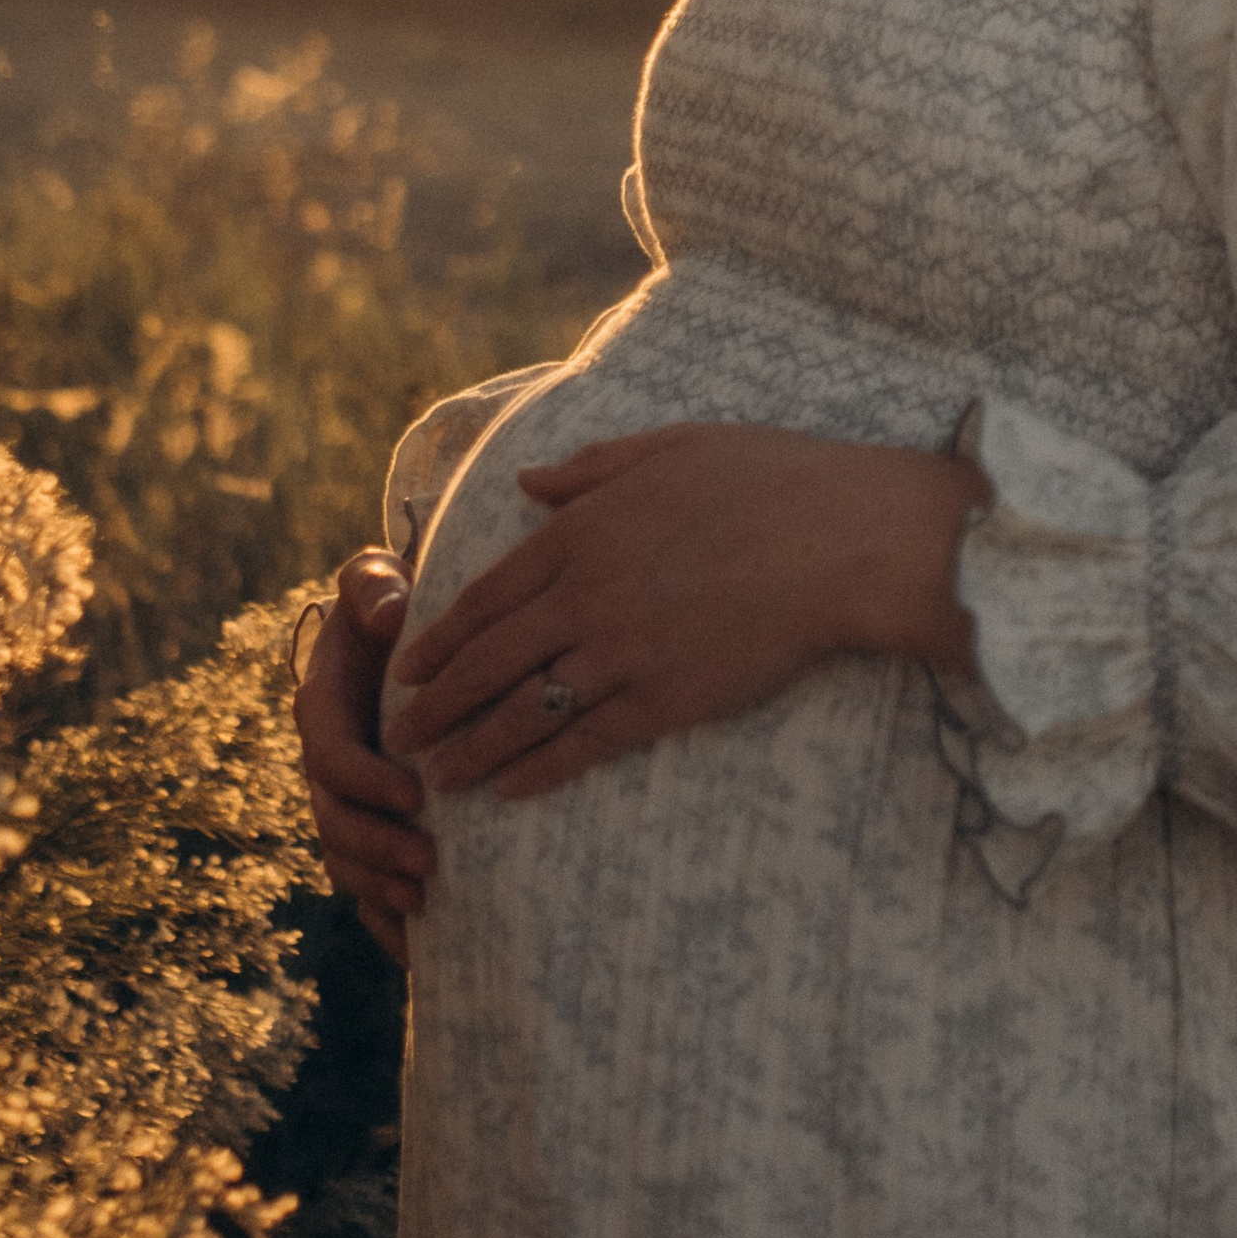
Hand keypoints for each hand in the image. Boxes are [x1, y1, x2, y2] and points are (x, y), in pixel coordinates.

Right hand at [294, 548, 436, 965]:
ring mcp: (344, 800)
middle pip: (332, 818)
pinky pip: (363, 883)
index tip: (412, 793)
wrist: (404, 638)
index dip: (363, 778)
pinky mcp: (368, 827)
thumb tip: (388, 611)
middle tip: (426, 863)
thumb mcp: (378, 582)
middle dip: (374, 846)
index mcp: (323, 703)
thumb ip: (372, 587)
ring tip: (423, 903)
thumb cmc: (395, 602)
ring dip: (376, 886)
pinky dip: (383, 920)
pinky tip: (419, 951)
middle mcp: (326, 759)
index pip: (329, 750)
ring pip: (342, 857)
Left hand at [384, 421, 981, 805]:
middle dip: (435, 704)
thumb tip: (526, 481)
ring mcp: (622, 652)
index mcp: (581, 531)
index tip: (406, 669)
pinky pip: (586, 742)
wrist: (840, 540)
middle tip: (396, 736)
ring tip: (436, 777)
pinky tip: (509, 790)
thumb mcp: (668, 447)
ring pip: (525, 711)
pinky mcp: (665, 699)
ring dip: (472, 748)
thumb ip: (589, 469)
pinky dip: (541, 769)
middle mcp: (587, 595)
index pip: (487, 595)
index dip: (439, 638)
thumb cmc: (765, 478)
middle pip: (489, 661)